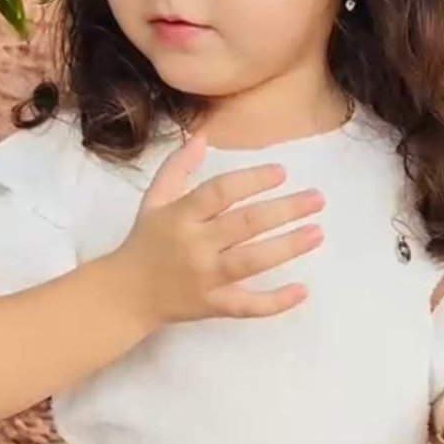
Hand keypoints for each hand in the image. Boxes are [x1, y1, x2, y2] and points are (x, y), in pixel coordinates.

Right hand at [113, 133, 324, 327]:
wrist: (125, 294)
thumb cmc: (146, 241)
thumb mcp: (154, 199)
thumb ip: (177, 167)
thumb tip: (201, 136)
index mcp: (181, 215)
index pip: (220, 192)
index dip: (252, 180)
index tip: (281, 172)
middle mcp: (195, 244)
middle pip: (244, 224)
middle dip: (284, 210)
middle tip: (317, 198)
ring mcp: (205, 278)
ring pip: (251, 261)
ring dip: (287, 247)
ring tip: (317, 232)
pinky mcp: (212, 306)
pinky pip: (247, 306)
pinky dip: (275, 302)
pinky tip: (302, 290)